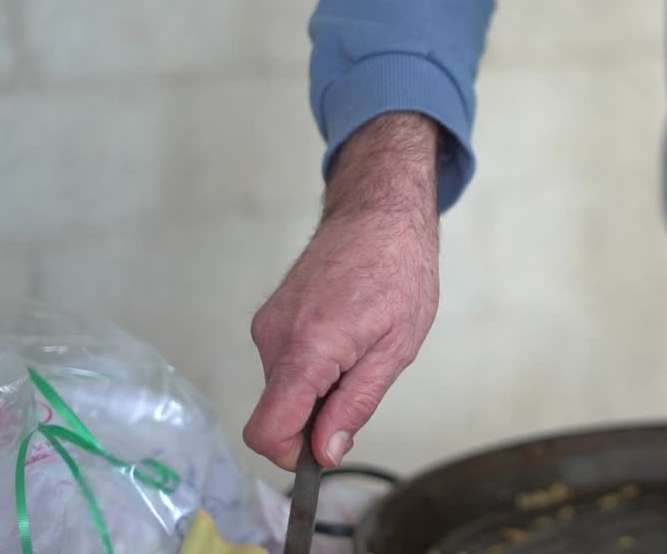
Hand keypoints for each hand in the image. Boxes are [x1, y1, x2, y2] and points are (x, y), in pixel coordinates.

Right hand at [243, 113, 439, 470]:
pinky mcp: (269, 315)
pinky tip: (346, 331)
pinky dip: (313, 362)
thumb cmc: (399, 270)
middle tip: (363, 376)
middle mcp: (275, 337)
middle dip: (317, 414)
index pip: (268, 429)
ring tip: (360, 344)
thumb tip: (325, 453)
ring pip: (283, 386)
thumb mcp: (396, 348)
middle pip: (279, 411)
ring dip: (319, 384)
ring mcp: (268, 323)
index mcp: (308, 348)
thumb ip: (356, 404)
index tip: (323, 450)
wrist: (379, 211)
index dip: (292, 454)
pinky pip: (285, 361)